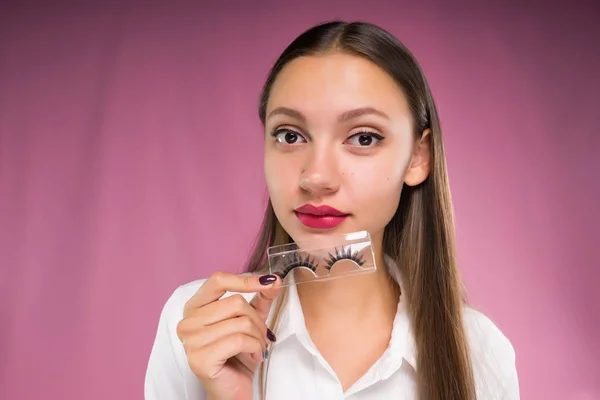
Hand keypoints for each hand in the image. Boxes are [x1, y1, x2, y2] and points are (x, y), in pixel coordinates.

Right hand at [176, 272, 281, 399]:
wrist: (233, 389)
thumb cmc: (238, 354)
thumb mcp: (249, 320)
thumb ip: (260, 298)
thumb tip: (273, 280)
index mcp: (195, 307)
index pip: (218, 280)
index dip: (245, 280)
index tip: (268, 282)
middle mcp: (187, 321)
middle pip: (235, 302)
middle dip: (257, 320)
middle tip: (263, 336)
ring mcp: (191, 340)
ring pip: (240, 322)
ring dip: (259, 336)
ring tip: (259, 347)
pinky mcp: (200, 358)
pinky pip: (239, 340)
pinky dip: (255, 348)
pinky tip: (255, 356)